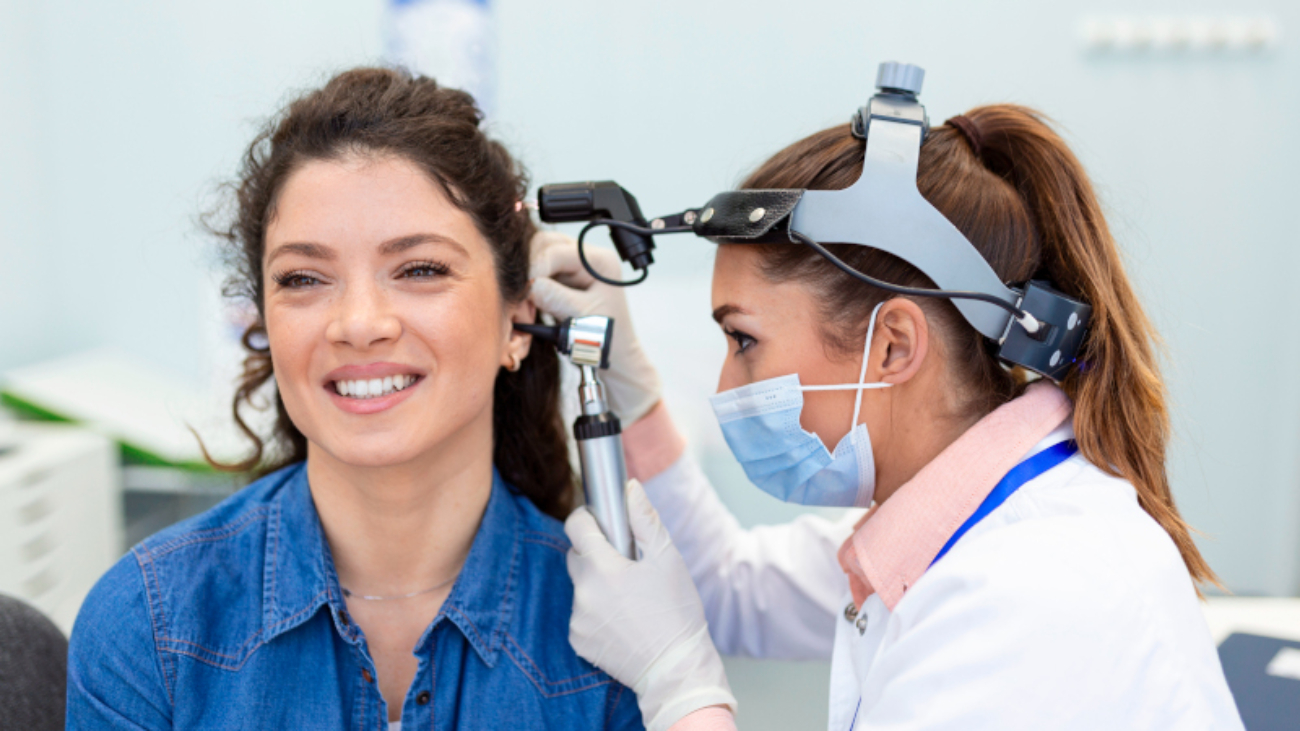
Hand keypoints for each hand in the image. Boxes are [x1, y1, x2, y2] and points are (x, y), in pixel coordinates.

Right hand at [529, 231, 662, 422]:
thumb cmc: (606, 338)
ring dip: (527, 278)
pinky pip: (538, 274)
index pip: (556, 250)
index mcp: (599, 261)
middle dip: (529, 269)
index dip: (534, 268)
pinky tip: (529, 306)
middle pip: (544, 245)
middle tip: (522, 298)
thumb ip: (554, 297)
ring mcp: (573, 267)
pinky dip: (529, 288)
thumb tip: (527, 286)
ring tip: (526, 305)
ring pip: (537, 257)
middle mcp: (586, 257)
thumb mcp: (581, 317)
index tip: (521, 291)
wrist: (614, 357)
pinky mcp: (562, 279)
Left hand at [566, 479, 735, 730]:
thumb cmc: (677, 613)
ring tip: (630, 599)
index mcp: (602, 568)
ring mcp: (578, 619)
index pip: (576, 527)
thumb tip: (631, 488)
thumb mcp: (668, 559)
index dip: (588, 519)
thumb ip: (645, 520)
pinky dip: (596, 613)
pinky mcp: (578, 641)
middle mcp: (583, 592)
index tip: (601, 522)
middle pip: (577, 557)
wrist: (675, 669)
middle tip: (627, 566)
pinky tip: (623, 620)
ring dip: (598, 585)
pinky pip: (581, 615)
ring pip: (581, 587)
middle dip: (596, 554)